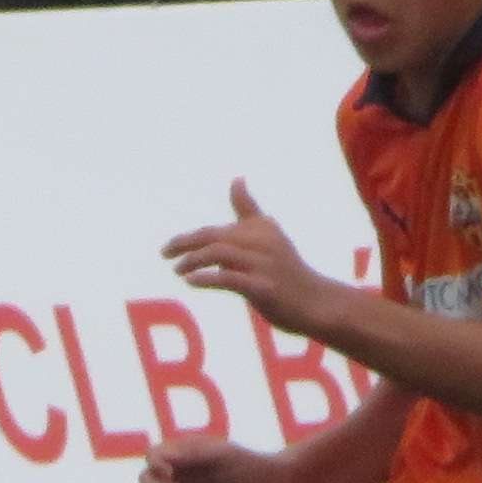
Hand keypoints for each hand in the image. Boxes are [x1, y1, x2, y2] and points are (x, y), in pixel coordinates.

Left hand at [162, 180, 329, 338]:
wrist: (317, 303)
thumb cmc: (287, 270)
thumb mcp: (268, 235)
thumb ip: (248, 209)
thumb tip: (235, 179)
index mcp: (260, 227)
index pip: (215, 230)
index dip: (188, 238)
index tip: (168, 249)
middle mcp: (262, 241)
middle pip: (213, 236)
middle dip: (184, 244)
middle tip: (164, 254)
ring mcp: (264, 264)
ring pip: (218, 253)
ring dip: (192, 261)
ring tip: (177, 270)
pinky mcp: (264, 287)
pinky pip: (229, 278)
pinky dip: (207, 278)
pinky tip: (190, 281)